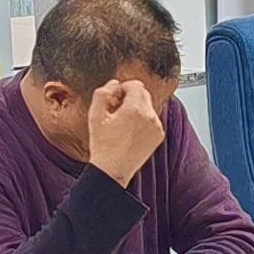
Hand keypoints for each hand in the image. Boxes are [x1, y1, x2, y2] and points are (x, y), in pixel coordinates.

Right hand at [84, 74, 164, 188]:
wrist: (112, 170)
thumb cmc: (103, 145)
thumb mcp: (95, 115)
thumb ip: (103, 93)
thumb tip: (113, 84)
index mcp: (135, 109)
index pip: (135, 85)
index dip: (122, 88)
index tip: (115, 98)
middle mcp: (150, 117)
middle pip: (143, 94)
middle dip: (130, 98)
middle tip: (116, 110)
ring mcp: (156, 127)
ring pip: (148, 107)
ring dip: (136, 110)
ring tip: (122, 124)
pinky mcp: (159, 136)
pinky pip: (152, 120)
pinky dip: (143, 121)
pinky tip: (129, 132)